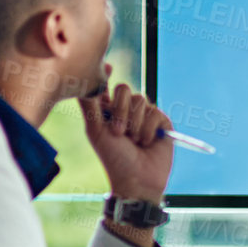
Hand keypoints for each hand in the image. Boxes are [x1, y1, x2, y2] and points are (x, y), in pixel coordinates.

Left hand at [80, 68, 173, 204]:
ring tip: (134, 141)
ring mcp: (145, 116)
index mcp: (107, 112)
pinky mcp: (162, 122)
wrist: (137, 179)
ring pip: (141, 101)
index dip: (107, 75)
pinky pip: (155, 113)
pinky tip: (147, 142)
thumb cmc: (113, 158)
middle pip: (125, 89)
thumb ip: (90, 104)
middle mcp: (126, 111)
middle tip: (118, 132)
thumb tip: (85, 78)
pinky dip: (149, 129)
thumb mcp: (95, 130)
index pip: (107, 86)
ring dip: (135, 124)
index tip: (109, 67)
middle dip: (121, 111)